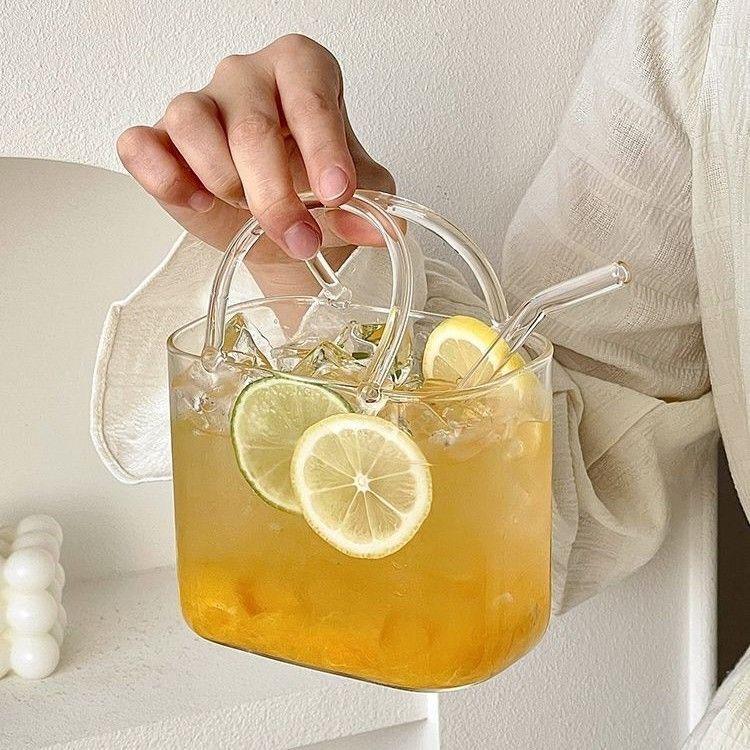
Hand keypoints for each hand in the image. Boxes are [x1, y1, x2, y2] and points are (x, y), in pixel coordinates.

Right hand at [116, 34, 393, 294]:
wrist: (280, 221)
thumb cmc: (316, 191)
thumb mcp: (359, 196)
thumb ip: (373, 205)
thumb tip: (378, 228)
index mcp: (302, 70)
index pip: (310, 93)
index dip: (324, 146)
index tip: (338, 194)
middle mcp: (247, 76)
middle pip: (251, 126)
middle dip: (276, 196)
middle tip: (300, 239)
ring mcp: (198, 102)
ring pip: (192, 123)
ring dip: (224, 183)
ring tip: (245, 211)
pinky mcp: (159, 138)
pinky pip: (141, 144)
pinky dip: (164, 177)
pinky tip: (196, 202)